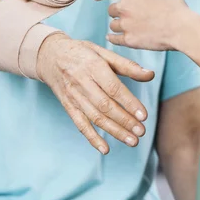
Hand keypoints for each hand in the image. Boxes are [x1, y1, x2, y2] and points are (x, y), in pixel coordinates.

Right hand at [37, 34, 154, 153]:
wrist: (50, 55)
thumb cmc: (81, 52)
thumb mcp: (102, 51)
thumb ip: (126, 65)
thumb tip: (150, 74)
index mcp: (92, 65)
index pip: (113, 88)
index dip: (129, 103)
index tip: (144, 115)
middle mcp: (81, 81)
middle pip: (105, 105)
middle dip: (125, 121)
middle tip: (141, 132)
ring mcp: (73, 95)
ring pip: (95, 117)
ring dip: (114, 131)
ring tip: (132, 141)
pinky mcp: (68, 105)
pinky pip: (79, 123)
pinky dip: (92, 137)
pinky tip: (105, 149)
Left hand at [93, 0, 192, 50]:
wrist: (182, 29)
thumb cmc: (177, 9)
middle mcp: (124, 7)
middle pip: (111, 11)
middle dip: (118, 13)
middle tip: (130, 16)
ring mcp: (125, 24)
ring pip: (113, 26)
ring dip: (119, 26)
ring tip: (132, 28)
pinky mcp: (129, 40)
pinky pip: (114, 39)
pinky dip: (113, 39)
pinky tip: (113, 38)